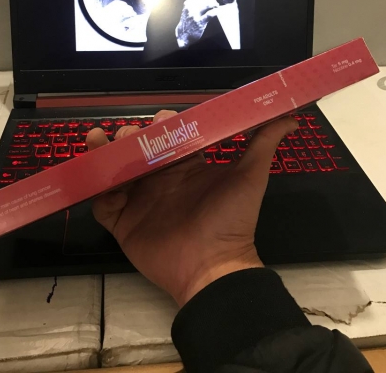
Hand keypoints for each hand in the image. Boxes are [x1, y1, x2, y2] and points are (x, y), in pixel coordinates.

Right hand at [86, 111, 297, 305]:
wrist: (212, 267)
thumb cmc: (231, 222)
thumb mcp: (250, 178)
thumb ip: (263, 145)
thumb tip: (289, 117)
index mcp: (187, 167)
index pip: (168, 136)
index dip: (161, 123)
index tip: (161, 120)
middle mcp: (161, 180)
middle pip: (137, 148)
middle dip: (130, 135)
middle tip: (130, 136)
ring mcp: (140, 201)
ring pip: (114, 170)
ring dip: (104, 152)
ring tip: (99, 141)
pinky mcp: (123, 223)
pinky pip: (102, 203)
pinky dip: (96, 189)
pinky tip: (98, 178)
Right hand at [175, 0, 219, 47]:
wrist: (183, 34)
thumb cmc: (187, 22)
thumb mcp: (188, 10)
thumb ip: (194, 4)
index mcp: (188, 3)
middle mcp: (191, 8)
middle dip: (213, 0)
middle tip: (215, 4)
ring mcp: (195, 15)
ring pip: (208, 4)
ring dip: (215, 4)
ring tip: (216, 7)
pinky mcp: (200, 22)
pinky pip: (210, 14)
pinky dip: (216, 11)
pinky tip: (218, 11)